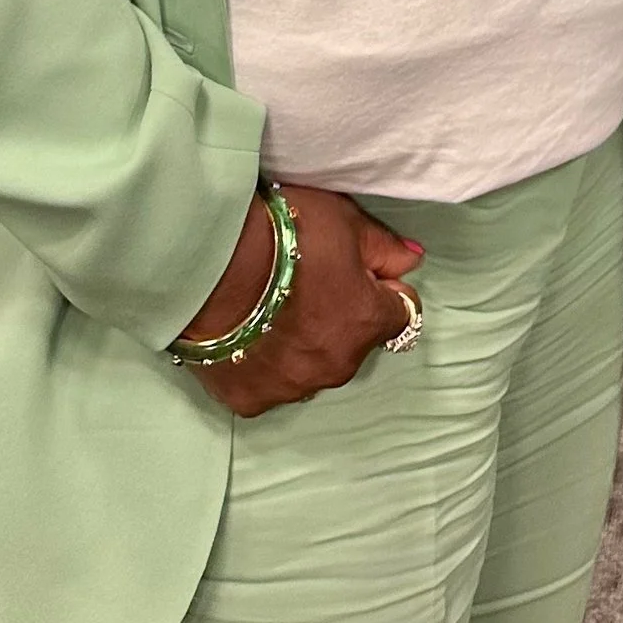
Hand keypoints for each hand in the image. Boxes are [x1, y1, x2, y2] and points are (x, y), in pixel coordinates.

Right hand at [180, 184, 423, 419]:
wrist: (209, 265)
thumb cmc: (283, 235)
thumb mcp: (344, 222)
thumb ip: (384, 248)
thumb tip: (413, 261)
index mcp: (367, 323)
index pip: (399, 313)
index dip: (380, 288)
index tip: (355, 272)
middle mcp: (337, 366)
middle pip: (353, 342)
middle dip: (340, 318)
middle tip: (305, 284)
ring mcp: (293, 388)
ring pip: (310, 367)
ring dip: (302, 345)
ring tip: (269, 309)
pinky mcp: (250, 400)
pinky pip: (268, 384)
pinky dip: (262, 364)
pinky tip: (244, 333)